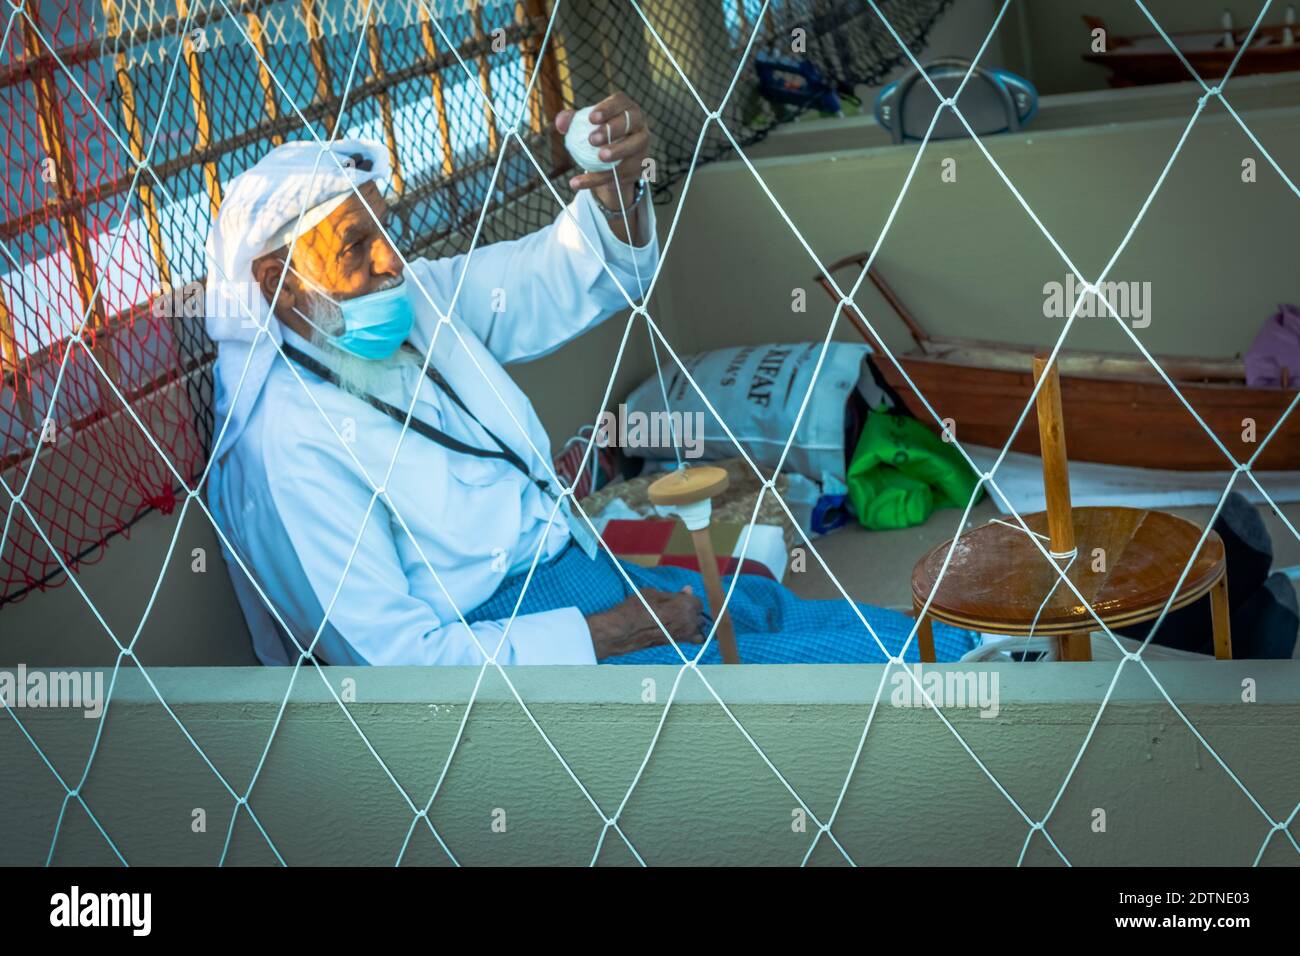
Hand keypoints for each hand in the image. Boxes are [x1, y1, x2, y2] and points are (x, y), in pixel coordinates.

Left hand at [556, 91, 651, 237]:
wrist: (611, 163)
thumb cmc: (597, 136)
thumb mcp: (582, 126)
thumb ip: (570, 121)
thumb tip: (561, 124)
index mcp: (625, 108)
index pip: (619, 102)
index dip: (607, 108)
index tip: (591, 118)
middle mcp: (639, 124)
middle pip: (630, 122)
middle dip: (612, 130)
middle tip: (592, 139)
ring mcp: (642, 145)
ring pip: (633, 148)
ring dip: (617, 152)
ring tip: (599, 158)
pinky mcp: (639, 166)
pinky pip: (620, 173)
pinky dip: (598, 178)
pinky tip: (578, 182)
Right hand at [586, 586, 703, 659]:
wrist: (626, 631)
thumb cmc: (637, 608)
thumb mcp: (654, 593)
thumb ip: (674, 594)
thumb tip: (688, 589)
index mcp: (686, 604)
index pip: (697, 601)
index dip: (688, 599)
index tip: (680, 598)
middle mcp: (690, 620)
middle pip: (700, 615)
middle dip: (692, 611)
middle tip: (677, 609)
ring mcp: (685, 633)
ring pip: (699, 628)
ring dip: (694, 624)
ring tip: (681, 620)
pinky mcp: (679, 643)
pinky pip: (694, 640)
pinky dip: (692, 636)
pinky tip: (683, 631)